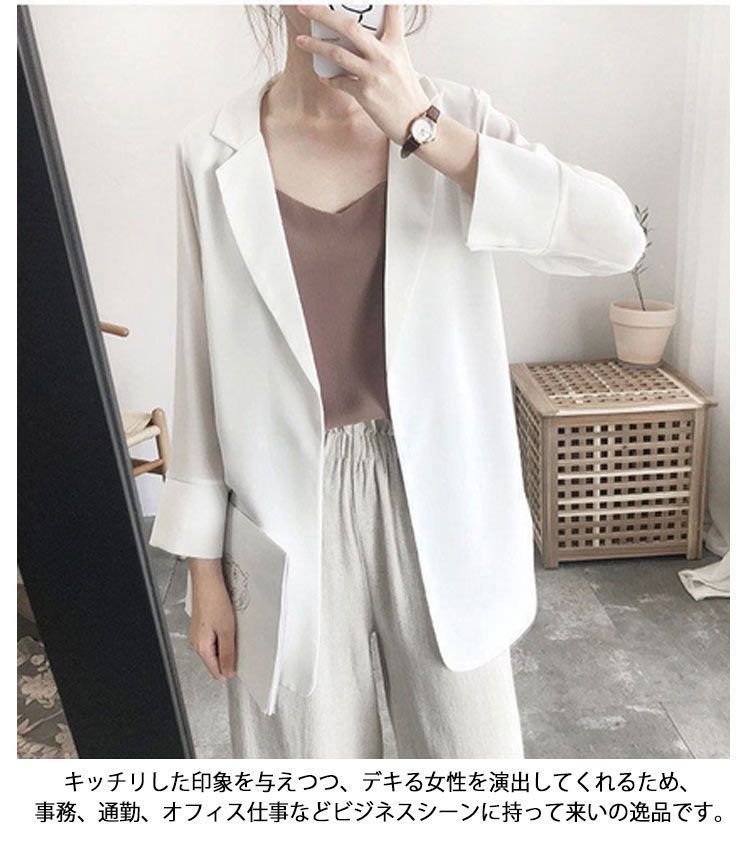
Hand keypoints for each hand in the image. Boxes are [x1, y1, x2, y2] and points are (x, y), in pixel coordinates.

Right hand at [188, 559, 236, 679]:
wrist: (207, 581)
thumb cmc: (214, 601)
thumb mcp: (227, 631)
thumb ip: (227, 654)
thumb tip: (229, 672)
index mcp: (201, 647)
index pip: (216, 671)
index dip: (229, 668)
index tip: (240, 662)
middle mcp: (196, 643)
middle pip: (215, 661)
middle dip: (228, 655)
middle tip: (237, 640)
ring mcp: (198, 634)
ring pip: (215, 649)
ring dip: (226, 643)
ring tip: (231, 629)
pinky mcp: (202, 626)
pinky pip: (214, 638)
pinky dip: (222, 634)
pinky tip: (227, 623)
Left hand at [295, 5, 431, 143]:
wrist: (416, 123)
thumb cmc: (408, 94)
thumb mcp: (403, 63)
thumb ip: (386, 47)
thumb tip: (364, 40)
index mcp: (396, 45)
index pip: (393, 11)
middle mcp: (384, 56)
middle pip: (350, 27)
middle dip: (323, 14)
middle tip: (306, 7)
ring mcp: (373, 75)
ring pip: (337, 54)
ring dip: (315, 46)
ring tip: (302, 41)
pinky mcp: (365, 94)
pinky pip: (340, 82)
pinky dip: (330, 78)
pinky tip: (324, 76)